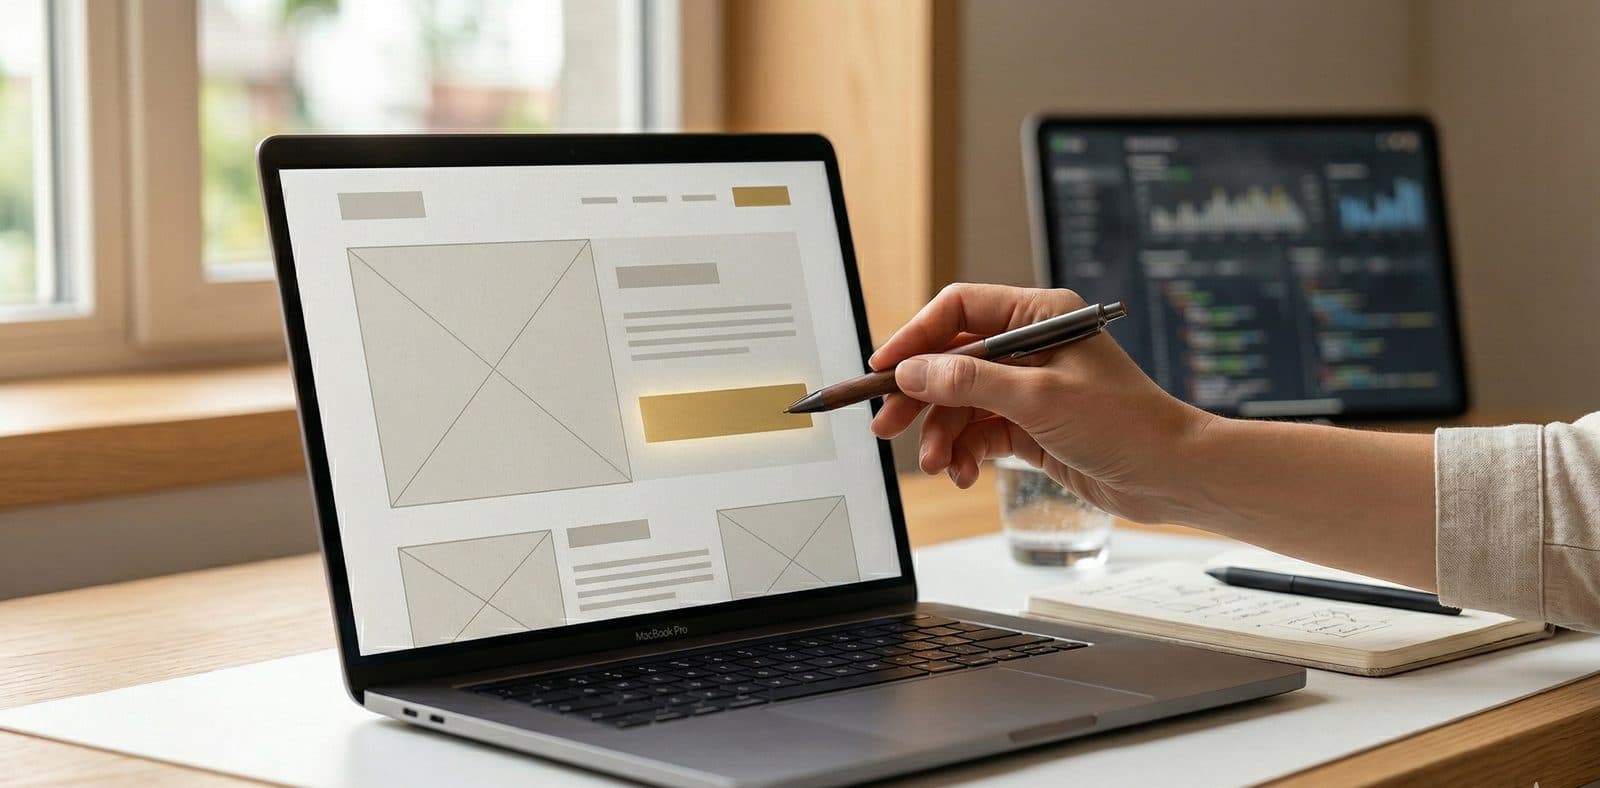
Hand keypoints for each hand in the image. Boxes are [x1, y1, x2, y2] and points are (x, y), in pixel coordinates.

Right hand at [869, 284, 1217, 523]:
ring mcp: (1029, 386)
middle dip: (919, 395)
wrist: (1172, 474)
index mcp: (1038, 316)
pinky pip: (979, 431)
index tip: (884, 367)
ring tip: (937, 465)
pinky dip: (964, 452)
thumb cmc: (1126, 424)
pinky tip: (961, 472)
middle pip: (951, 360)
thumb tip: (913, 371)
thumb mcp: (1039, 399)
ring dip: (942, 434)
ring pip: (961, 402)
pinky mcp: (1030, 424)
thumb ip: (971, 382)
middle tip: (887, 425)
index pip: (959, 310)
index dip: (916, 337)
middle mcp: (1030, 346)